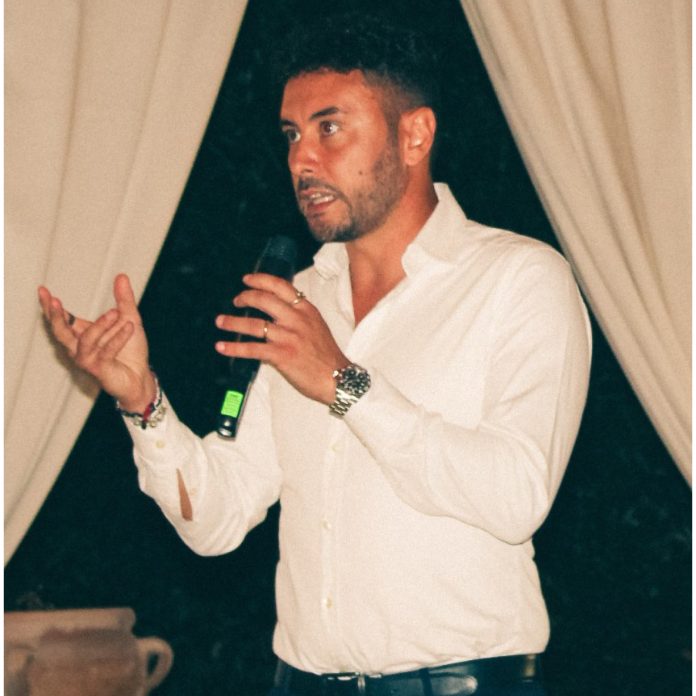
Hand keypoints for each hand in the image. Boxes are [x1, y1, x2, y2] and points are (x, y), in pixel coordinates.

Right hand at [37, 274, 155, 411]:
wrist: (141, 376)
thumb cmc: (131, 350)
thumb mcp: (129, 319)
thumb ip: (124, 300)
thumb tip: (122, 276)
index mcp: (82, 334)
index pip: (62, 319)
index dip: (51, 306)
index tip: (42, 291)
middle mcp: (79, 348)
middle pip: (61, 332)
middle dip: (56, 316)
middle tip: (55, 301)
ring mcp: (88, 360)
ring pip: (87, 340)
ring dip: (101, 325)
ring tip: (116, 313)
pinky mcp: (100, 370)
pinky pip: (106, 351)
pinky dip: (118, 338)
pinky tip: (129, 327)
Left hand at [215, 273, 346, 403]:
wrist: (337, 378)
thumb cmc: (327, 356)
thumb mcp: (317, 326)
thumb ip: (299, 316)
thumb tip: (277, 312)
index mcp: (306, 310)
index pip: (281, 286)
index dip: (260, 280)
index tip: (247, 280)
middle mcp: (297, 319)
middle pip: (264, 299)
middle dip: (245, 297)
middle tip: (236, 301)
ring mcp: (288, 337)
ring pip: (254, 324)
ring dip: (232, 322)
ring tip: (221, 322)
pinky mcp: (281, 355)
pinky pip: (252, 349)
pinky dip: (234, 348)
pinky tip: (222, 347)